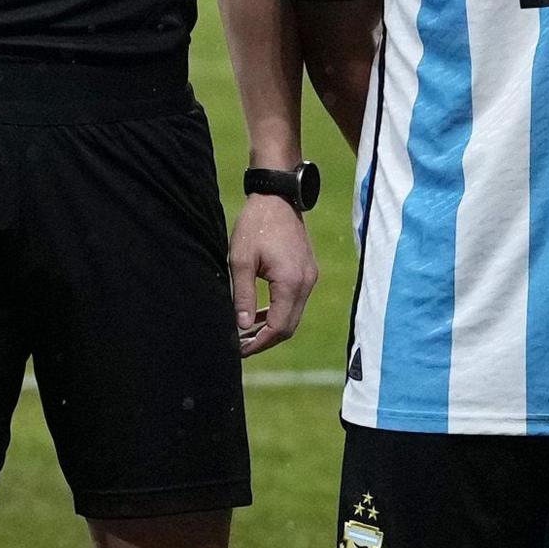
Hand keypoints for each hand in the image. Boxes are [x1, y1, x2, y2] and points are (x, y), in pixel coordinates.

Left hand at [229, 192, 316, 356]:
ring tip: (245, 335)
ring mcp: (310, 278)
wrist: (277, 197)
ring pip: (292, 316)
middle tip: (240, 347)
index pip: (279, 327)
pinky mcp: (307, 273)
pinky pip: (294, 302)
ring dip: (271, 328)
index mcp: (291, 282)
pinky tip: (258, 316)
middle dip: (265, 340)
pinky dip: (278, 313)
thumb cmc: (256, 225)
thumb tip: (242, 327)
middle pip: (289, 327)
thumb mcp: (240, 260)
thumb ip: (243, 296)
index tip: (239, 350)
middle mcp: (306, 283)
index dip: (259, 343)